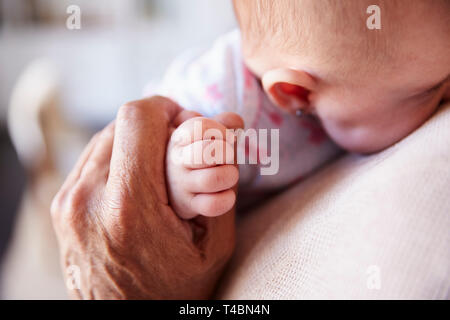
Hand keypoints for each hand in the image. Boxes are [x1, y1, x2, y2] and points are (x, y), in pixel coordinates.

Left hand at [51, 96, 235, 298]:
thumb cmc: (175, 291)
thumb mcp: (213, 244)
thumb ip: (222, 180)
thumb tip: (231, 125)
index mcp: (129, 207)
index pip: (137, 119)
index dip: (167, 108)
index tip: (187, 122)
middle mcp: (88, 199)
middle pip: (120, 124)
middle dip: (156, 128)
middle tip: (179, 150)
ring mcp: (68, 203)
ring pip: (104, 138)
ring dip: (136, 143)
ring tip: (159, 170)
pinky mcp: (61, 207)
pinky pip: (91, 160)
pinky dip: (118, 159)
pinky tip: (137, 183)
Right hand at [166, 113, 243, 218]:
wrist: (175, 185)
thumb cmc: (196, 153)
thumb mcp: (204, 133)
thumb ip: (222, 123)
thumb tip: (236, 121)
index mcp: (180, 138)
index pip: (200, 127)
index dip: (221, 131)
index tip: (227, 137)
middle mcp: (178, 161)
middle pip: (207, 152)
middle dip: (227, 153)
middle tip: (227, 157)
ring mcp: (182, 184)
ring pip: (212, 179)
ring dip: (229, 176)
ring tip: (229, 175)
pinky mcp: (189, 205)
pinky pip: (212, 205)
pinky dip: (226, 199)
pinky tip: (226, 193)